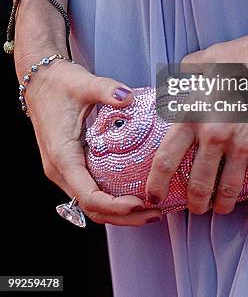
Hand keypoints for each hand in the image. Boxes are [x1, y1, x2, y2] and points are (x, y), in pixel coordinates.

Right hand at [16, 51, 162, 225]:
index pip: (88, 195)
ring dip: (119, 212)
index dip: (114, 205)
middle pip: (93, 208)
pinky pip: (92, 191)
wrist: (41, 81)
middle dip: (124, 216)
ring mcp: (65, 170)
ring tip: (150, 209)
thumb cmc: (59, 84)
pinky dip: (113, 198)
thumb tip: (128, 97)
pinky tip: (134, 192)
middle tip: (155, 213)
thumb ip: (107, 90)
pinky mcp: (72, 166)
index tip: (139, 202)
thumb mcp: (85, 83)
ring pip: (92, 204)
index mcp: (62, 156)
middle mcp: (61, 170)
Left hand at [146, 24, 247, 214]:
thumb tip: (180, 75)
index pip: (166, 160)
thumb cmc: (246, 54)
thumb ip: (188, 70)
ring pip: (229, 190)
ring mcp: (244, 146)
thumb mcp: (208, 58)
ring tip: (222, 208)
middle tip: (196, 209)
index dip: (156, 185)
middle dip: (195, 203)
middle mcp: (215, 136)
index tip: (154, 198)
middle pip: (198, 184)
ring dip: (224, 205)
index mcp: (194, 115)